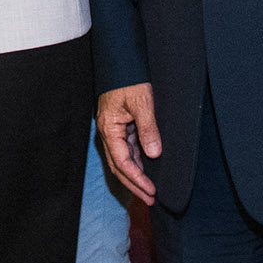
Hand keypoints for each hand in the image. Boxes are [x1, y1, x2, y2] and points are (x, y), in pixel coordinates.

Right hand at [96, 85, 159, 203]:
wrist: (121, 63)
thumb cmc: (128, 79)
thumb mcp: (142, 103)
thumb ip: (148, 128)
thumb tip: (153, 153)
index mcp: (109, 129)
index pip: (122, 162)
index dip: (137, 179)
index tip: (151, 190)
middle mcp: (108, 133)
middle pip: (120, 167)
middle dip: (134, 185)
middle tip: (150, 200)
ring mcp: (113, 131)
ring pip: (123, 160)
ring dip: (136, 176)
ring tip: (149, 191)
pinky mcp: (120, 127)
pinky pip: (127, 150)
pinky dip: (136, 163)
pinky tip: (146, 170)